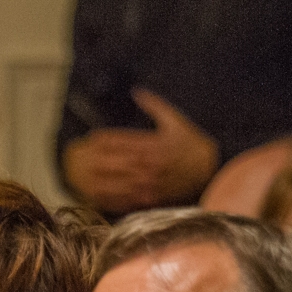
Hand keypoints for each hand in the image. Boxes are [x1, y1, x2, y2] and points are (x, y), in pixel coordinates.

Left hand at [61, 90, 218, 211]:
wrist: (211, 168)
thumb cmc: (191, 143)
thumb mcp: (175, 120)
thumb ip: (154, 105)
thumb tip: (136, 91)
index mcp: (153, 144)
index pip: (122, 141)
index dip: (103, 140)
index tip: (91, 138)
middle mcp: (150, 164)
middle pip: (116, 163)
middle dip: (97, 160)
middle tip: (80, 158)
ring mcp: (151, 183)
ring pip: (119, 183)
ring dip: (100, 181)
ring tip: (84, 178)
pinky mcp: (153, 198)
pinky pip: (129, 200)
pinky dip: (113, 199)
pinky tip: (99, 197)